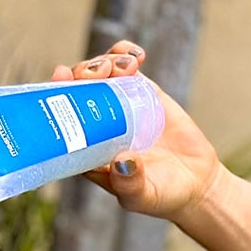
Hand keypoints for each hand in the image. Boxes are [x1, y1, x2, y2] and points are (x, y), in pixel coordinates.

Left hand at [51, 41, 224, 222]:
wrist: (195, 182)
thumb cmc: (160, 195)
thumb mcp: (142, 196)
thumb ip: (130, 183)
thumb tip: (123, 162)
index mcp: (85, 146)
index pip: (60, 117)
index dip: (55, 94)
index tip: (60, 77)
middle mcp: (96, 122)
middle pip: (77, 89)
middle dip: (81, 73)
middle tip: (96, 74)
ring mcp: (118, 104)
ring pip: (99, 73)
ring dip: (103, 61)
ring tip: (120, 67)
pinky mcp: (142, 93)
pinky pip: (126, 67)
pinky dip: (125, 54)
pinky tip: (135, 56)